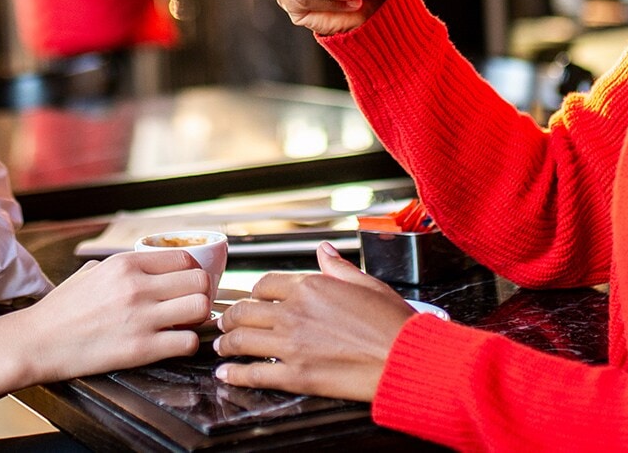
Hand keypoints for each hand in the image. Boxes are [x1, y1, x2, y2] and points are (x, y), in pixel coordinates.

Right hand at [15, 250, 209, 381]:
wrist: (36, 342)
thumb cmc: (59, 310)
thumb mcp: (89, 273)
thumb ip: (119, 267)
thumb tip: (142, 267)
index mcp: (125, 264)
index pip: (185, 258)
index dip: (191, 273)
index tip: (187, 285)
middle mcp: (137, 286)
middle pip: (199, 281)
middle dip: (200, 294)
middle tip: (189, 306)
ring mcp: (141, 317)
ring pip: (200, 308)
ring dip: (197, 318)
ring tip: (183, 324)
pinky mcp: (141, 349)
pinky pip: (187, 342)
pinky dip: (186, 344)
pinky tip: (173, 344)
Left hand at [212, 243, 414, 400]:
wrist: (405, 358)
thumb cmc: (393, 323)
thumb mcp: (368, 283)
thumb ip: (338, 268)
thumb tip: (323, 251)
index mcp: (311, 287)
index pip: (265, 285)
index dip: (252, 293)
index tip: (249, 300)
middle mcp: (295, 313)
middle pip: (245, 311)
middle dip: (230, 318)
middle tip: (223, 323)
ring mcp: (292, 345)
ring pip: (242, 341)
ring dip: (226, 344)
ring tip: (221, 347)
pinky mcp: (296, 375)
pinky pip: (254, 374)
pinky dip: (235, 375)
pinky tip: (227, 374)